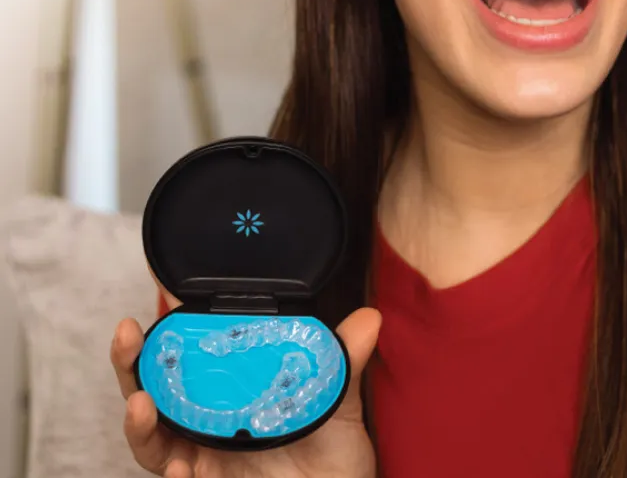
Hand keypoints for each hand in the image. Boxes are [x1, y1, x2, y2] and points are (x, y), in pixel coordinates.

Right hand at [111, 308, 380, 477]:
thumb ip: (345, 361)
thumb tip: (369, 317)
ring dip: (139, 421)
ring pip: (152, 440)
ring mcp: (202, 461)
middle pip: (155, 391)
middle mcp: (207, 424)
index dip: (172, 330)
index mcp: (232, 393)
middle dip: (133, 363)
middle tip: (128, 333)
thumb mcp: (339, 404)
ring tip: (140, 402)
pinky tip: (181, 469)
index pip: (193, 358)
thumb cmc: (333, 459)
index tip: (163, 294)